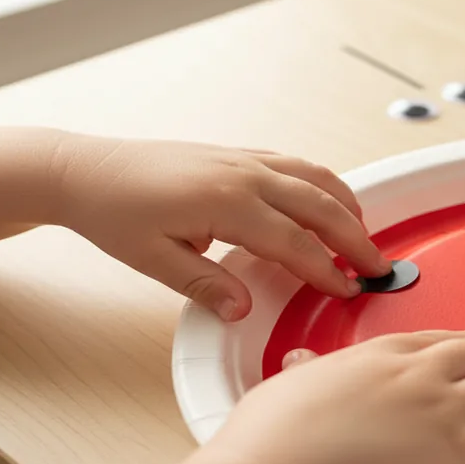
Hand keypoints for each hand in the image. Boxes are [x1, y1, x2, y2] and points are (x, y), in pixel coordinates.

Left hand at [54, 135, 388, 319]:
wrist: (87, 170)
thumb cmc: (115, 212)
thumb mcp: (153, 260)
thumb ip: (205, 285)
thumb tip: (244, 309)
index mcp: (226, 203)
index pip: (294, 243)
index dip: (326, 271)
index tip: (347, 290)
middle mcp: (243, 175)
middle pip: (320, 206)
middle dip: (354, 238)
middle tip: (377, 267)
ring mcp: (243, 159)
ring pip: (315, 177)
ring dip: (346, 205)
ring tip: (364, 235)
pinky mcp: (238, 154)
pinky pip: (296, 165)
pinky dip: (324, 184)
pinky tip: (331, 202)